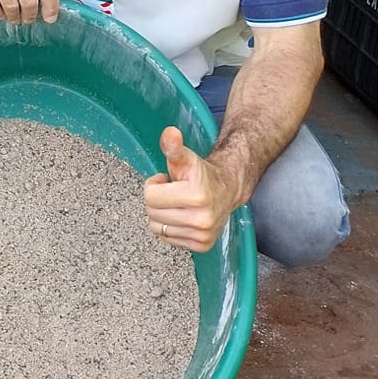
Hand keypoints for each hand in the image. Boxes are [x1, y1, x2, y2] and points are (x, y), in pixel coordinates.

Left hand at [143, 125, 239, 251]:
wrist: (227, 190)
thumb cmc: (202, 174)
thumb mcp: (185, 158)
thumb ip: (173, 147)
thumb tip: (170, 133)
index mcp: (196, 196)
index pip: (150, 196)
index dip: (154, 185)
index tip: (167, 181)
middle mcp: (202, 219)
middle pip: (152, 213)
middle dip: (157, 200)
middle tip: (173, 193)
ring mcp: (203, 235)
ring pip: (157, 228)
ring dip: (162, 215)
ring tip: (178, 204)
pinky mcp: (202, 245)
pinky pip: (167, 239)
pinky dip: (170, 228)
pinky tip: (182, 216)